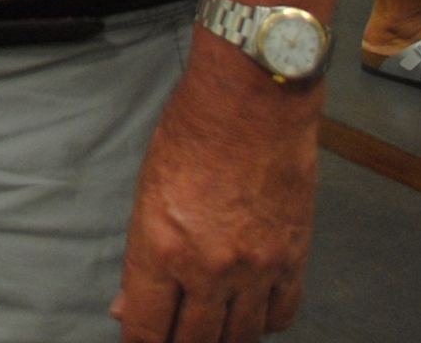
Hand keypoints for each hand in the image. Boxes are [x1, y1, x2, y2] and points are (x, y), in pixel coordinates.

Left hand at [115, 37, 319, 342]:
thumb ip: (140, 258)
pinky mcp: (292, 259)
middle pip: (194, 342)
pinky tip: (250, 311)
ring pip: (239, 338)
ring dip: (222, 339)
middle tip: (175, 336)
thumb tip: (128, 305)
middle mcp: (208, 267)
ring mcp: (254, 268)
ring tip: (210, 331)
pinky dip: (263, 321)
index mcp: (161, 248)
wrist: (252, 103)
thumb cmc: (192, 133)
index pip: (147, 329)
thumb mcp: (147, 193)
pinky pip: (280, 314)